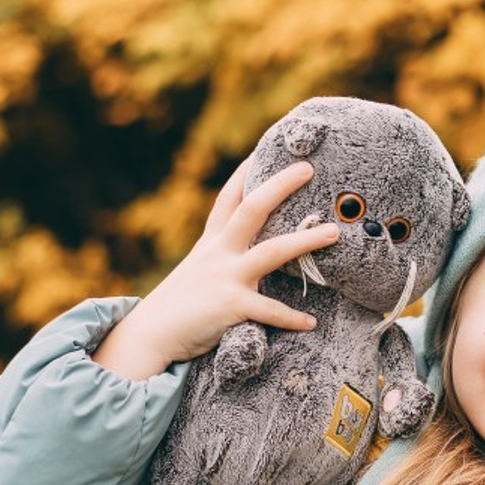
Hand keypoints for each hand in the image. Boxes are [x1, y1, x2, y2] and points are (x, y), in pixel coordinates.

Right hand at [93, 160, 338, 378]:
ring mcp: (224, 276)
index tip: (264, 150)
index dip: (246, 172)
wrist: (150, 335)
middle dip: (279, 185)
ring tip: (334, 233)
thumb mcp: (200, 273)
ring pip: (271, 252)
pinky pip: (269, 310)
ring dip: (305, 241)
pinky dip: (291, 318)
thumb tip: (246, 255)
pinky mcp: (229, 305)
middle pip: (252, 208)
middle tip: (307, 167)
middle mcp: (218, 252)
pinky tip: (310, 323)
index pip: (228, 198)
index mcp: (211, 243)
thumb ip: (223, 260)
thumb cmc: (180, 307)